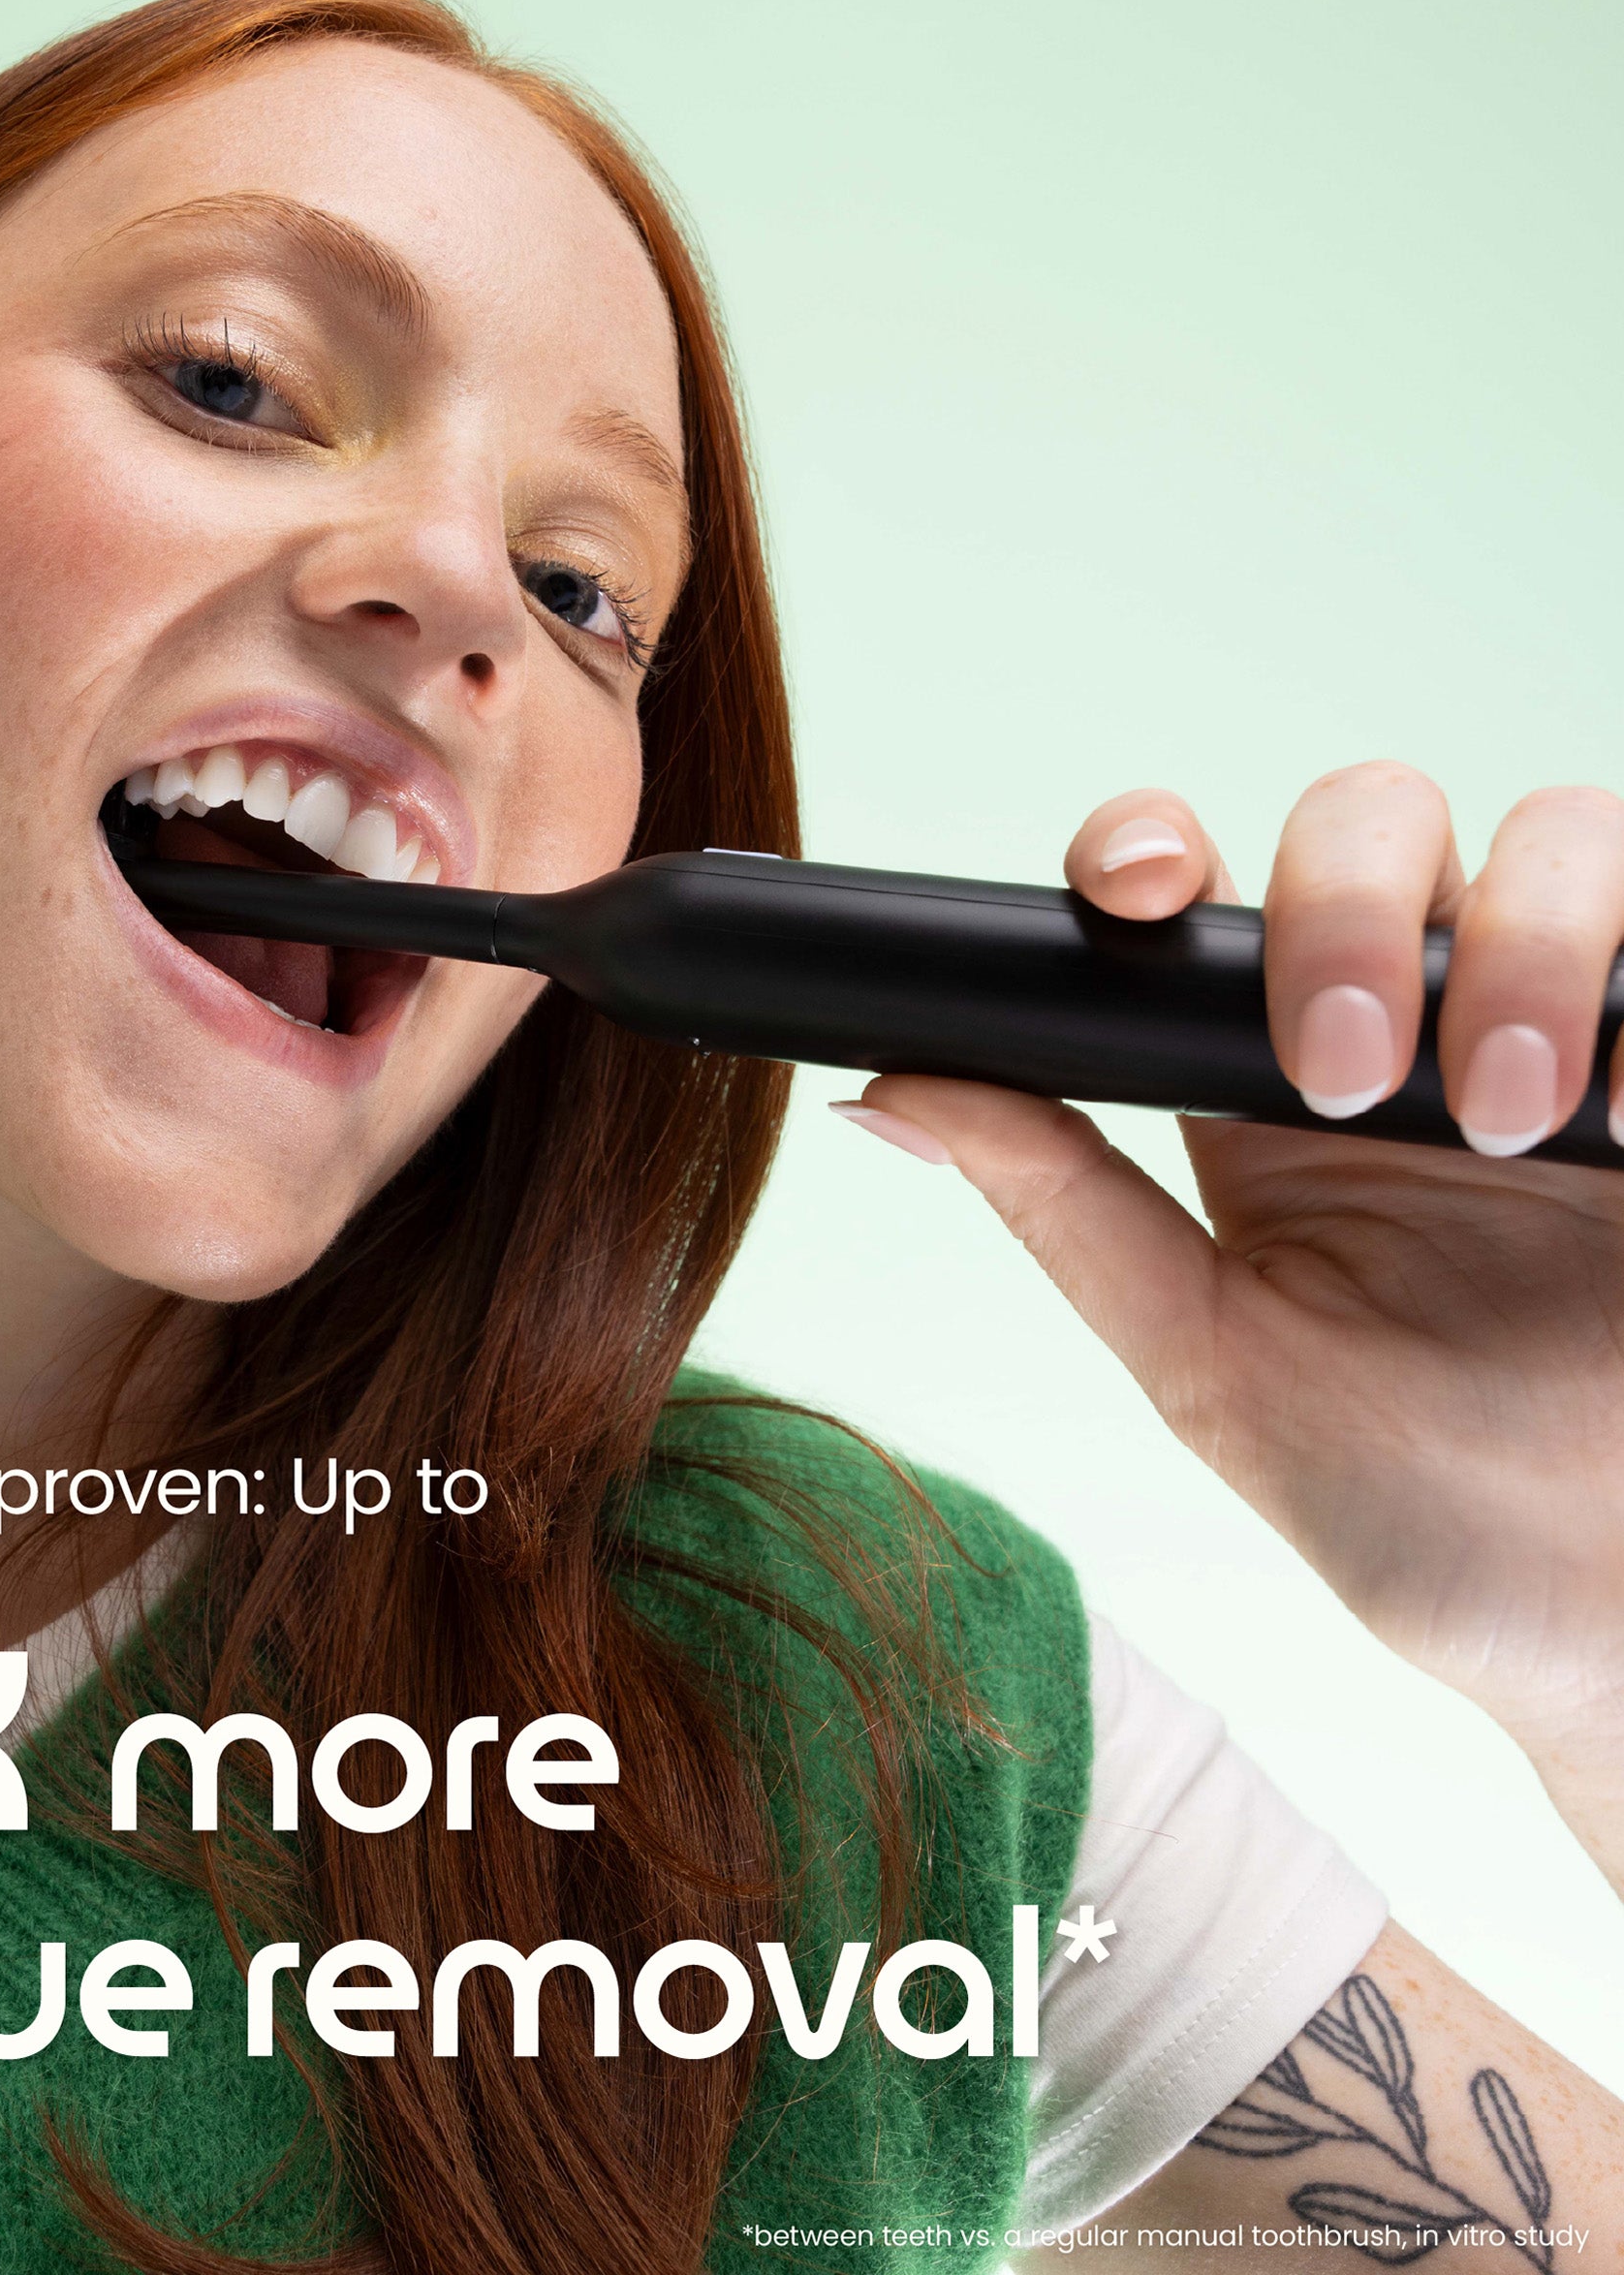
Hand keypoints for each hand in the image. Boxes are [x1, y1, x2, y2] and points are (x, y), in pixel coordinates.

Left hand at [846, 765, 1623, 1882]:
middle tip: (1341, 1076)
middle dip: (1341, 909)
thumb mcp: (1211, 1358)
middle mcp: (1419, 1028)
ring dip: (1514, 950)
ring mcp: (1577, 1028)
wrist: (1623, 1613)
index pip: (1193, 900)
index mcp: (1266, 1090)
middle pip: (1365, 819)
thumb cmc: (1424, 1505)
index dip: (1148, 847)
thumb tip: (884, 1092)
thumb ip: (1061, 1207)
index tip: (1136, 887)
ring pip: (1552, 834)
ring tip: (1507, 1126)